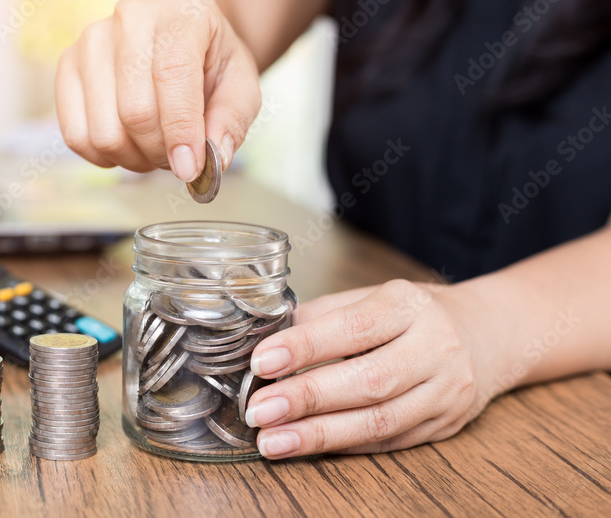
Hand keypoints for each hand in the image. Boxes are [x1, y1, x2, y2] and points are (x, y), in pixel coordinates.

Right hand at [55, 0, 260, 180]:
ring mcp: (91, 40)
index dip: (180, 129)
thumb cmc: (210, 62)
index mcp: (182, 11)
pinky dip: (104, 156)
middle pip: (135, 110)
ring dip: (133, 158)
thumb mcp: (241, 85)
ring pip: (104, 130)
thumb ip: (231, 120)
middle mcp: (130, 16)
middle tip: (178, 158)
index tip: (190, 168)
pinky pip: (76, 135)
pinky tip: (126, 145)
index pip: (172, 72)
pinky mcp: (67, 64)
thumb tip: (212, 158)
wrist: (177, 37)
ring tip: (154, 148)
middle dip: (160, 151)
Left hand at [246, 279, 497, 457]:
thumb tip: (267, 338)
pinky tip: (306, 446)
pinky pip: (387, 441)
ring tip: (273, 440)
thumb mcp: (371, 297)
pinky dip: (343, 445)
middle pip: (368, 381)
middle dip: (308, 398)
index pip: (354, 328)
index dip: (306, 347)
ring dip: (319, 435)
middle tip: (260, 409)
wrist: (484, 336)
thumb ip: (322, 315)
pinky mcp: (444, 425)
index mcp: (408, 305)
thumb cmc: (412, 315)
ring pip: (379, 421)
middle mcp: (435, 347)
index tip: (263, 361)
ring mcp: (444, 391)